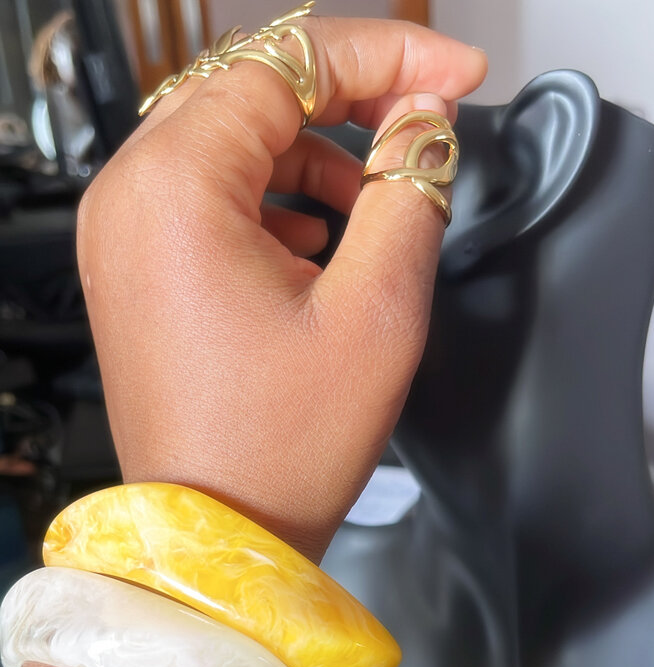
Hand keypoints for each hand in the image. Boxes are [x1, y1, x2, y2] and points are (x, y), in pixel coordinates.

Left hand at [77, 16, 485, 559]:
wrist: (217, 541)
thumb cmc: (275, 453)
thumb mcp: (377, 313)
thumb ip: (409, 190)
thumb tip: (422, 126)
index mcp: (175, 190)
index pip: (284, 62)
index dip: (384, 58)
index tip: (451, 77)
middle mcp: (128, 201)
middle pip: (247, 89)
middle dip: (344, 94)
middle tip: (419, 120)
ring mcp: (122, 239)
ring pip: (225, 140)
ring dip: (308, 151)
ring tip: (371, 201)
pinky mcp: (134, 274)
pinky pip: (203, 196)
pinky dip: (267, 197)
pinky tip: (315, 239)